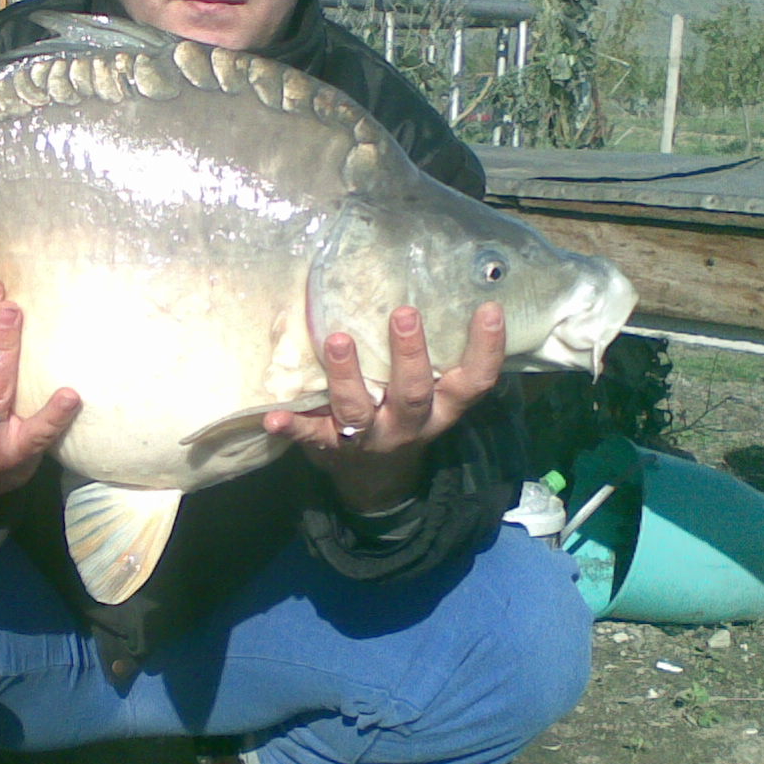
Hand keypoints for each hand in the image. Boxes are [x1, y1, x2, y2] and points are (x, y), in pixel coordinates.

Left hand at [263, 302, 505, 511]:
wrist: (376, 480)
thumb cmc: (404, 415)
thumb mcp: (430, 395)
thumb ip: (432, 356)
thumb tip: (432, 282)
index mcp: (440, 409)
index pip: (473, 382)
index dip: (486, 350)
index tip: (488, 309)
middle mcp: (409, 425)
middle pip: (413, 393)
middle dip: (410, 354)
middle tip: (404, 313)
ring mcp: (369, 438)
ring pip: (359, 409)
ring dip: (347, 375)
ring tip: (338, 340)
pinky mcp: (330, 447)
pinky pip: (311, 435)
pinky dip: (293, 426)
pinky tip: (274, 416)